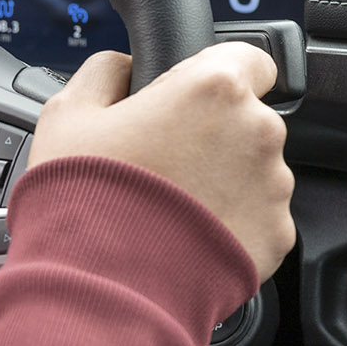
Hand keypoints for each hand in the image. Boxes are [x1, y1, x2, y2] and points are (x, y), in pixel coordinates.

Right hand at [28, 45, 295, 281]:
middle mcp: (258, 131)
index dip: (218, 74)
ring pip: (255, 171)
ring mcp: (274, 186)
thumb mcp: (68, 113)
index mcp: (214, 88)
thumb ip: (105, 72)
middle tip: (164, 163)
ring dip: (224, 181)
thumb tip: (124, 66)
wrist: (103, 286)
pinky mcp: (278, 234)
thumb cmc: (85, 198)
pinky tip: (189, 237)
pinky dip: (232, 224)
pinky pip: (259, 218)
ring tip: (172, 207)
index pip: (249, 59)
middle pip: (248, 120)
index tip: (194, 97)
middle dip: (214, 135)